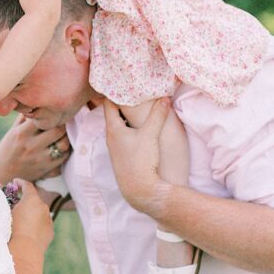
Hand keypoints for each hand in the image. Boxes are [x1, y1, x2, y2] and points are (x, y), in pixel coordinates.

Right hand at [0, 115, 69, 185]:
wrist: (2, 174)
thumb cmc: (7, 150)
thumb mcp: (12, 132)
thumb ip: (23, 119)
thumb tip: (33, 104)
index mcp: (21, 134)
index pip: (43, 119)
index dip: (50, 114)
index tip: (52, 113)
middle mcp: (31, 146)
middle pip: (58, 130)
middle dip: (62, 124)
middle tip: (63, 122)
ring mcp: (40, 159)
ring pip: (64, 145)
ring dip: (66, 137)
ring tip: (64, 134)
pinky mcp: (46, 170)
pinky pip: (64, 158)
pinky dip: (66, 151)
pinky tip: (62, 146)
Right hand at [10, 180, 53, 251]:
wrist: (24, 250)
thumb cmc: (11, 229)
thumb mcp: (4, 211)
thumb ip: (3, 197)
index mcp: (32, 199)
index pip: (27, 185)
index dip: (20, 183)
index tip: (14, 183)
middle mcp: (43, 206)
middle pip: (34, 199)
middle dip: (25, 200)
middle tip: (15, 203)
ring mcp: (48, 219)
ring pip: (39, 212)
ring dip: (32, 213)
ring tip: (21, 220)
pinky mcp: (50, 231)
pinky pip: (42, 224)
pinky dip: (36, 225)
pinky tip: (28, 231)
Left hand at [103, 97, 170, 216]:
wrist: (139, 190)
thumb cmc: (142, 161)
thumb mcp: (151, 135)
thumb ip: (157, 116)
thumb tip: (165, 98)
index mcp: (113, 129)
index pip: (109, 104)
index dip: (114, 92)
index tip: (121, 82)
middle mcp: (110, 137)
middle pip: (112, 114)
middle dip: (120, 102)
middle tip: (130, 90)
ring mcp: (114, 148)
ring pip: (117, 126)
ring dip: (124, 116)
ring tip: (134, 105)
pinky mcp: (121, 156)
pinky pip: (121, 136)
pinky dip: (127, 127)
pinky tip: (137, 128)